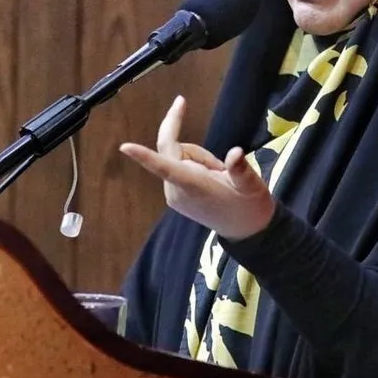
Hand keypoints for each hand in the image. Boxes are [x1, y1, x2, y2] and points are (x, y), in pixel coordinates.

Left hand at [119, 96, 274, 240]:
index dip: (144, 156)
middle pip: (173, 149)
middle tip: (221, 169)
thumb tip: (236, 153)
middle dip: (199, 152)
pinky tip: (212, 181)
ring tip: (220, 179)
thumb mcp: (252, 186)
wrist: (245, 230)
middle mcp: (175, 190)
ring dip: (200, 159)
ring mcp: (172, 193)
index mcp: (192, 186)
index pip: (164, 167)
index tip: (125, 146)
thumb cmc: (249, 207)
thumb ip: (241, 170)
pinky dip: (196, 165)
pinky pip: (179, 165)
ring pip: (178, 155)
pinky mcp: (173, 194)